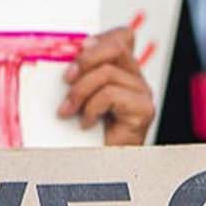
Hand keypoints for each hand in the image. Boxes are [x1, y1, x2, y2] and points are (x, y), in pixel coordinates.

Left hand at [60, 24, 155, 145]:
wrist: (94, 168)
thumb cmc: (83, 135)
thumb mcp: (75, 94)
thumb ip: (76, 72)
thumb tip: (61, 53)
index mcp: (122, 70)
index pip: (122, 36)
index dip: (99, 38)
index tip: (77, 51)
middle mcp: (135, 79)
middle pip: (117, 47)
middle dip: (85, 60)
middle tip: (66, 79)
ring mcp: (142, 94)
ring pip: (108, 73)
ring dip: (80, 92)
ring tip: (68, 111)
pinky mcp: (143, 110)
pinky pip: (111, 94)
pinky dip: (92, 108)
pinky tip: (86, 123)